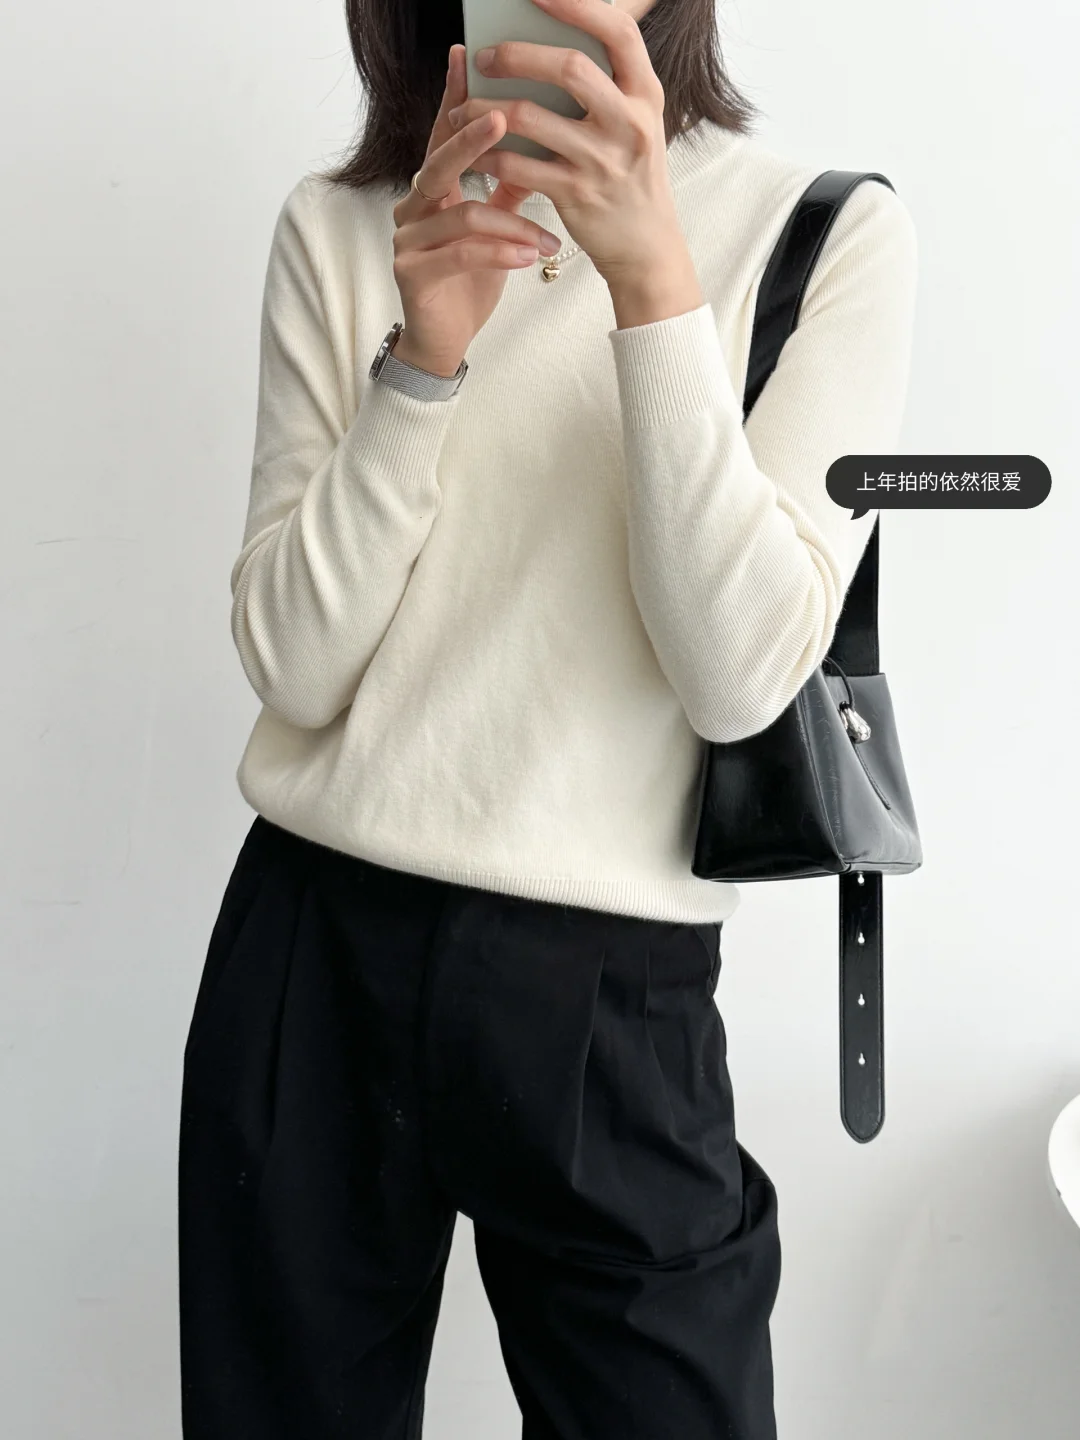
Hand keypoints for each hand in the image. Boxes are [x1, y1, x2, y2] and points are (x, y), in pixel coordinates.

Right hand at [391, 44, 562, 375]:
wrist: (444, 341)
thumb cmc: (468, 283)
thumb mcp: (496, 230)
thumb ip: (507, 190)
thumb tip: (534, 146)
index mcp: (431, 191)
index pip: (441, 136)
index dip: (453, 99)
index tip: (465, 58)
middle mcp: (412, 209)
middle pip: (440, 163)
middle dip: (473, 139)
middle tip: (504, 116)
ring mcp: (407, 241)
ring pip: (461, 214)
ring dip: (511, 224)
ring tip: (546, 240)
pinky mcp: (412, 274)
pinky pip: (461, 254)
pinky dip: (500, 254)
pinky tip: (528, 258)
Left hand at [446, 0, 692, 290]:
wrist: (646, 247)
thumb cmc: (631, 176)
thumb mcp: (636, 124)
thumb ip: (607, 86)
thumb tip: (547, 42)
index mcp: (646, 94)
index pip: (618, 32)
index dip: (577, 4)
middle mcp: (628, 123)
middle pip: (569, 68)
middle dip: (516, 54)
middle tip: (484, 57)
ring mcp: (601, 161)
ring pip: (530, 117)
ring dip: (486, 108)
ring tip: (464, 108)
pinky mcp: (575, 195)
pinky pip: (518, 165)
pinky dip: (488, 155)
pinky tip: (472, 151)